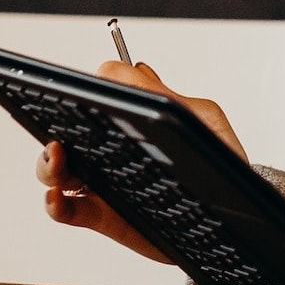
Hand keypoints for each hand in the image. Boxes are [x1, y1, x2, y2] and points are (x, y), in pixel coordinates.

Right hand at [35, 61, 249, 262]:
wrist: (236, 212)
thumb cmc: (222, 159)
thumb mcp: (205, 120)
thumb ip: (170, 97)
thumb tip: (136, 69)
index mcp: (133, 121)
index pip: (96, 99)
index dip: (85, 93)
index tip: (85, 93)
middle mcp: (111, 149)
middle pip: (66, 132)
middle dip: (52, 126)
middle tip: (60, 130)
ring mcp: (104, 182)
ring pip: (58, 170)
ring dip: (47, 163)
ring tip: (57, 158)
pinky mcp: (103, 216)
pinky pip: (67, 210)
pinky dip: (55, 204)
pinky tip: (57, 197)